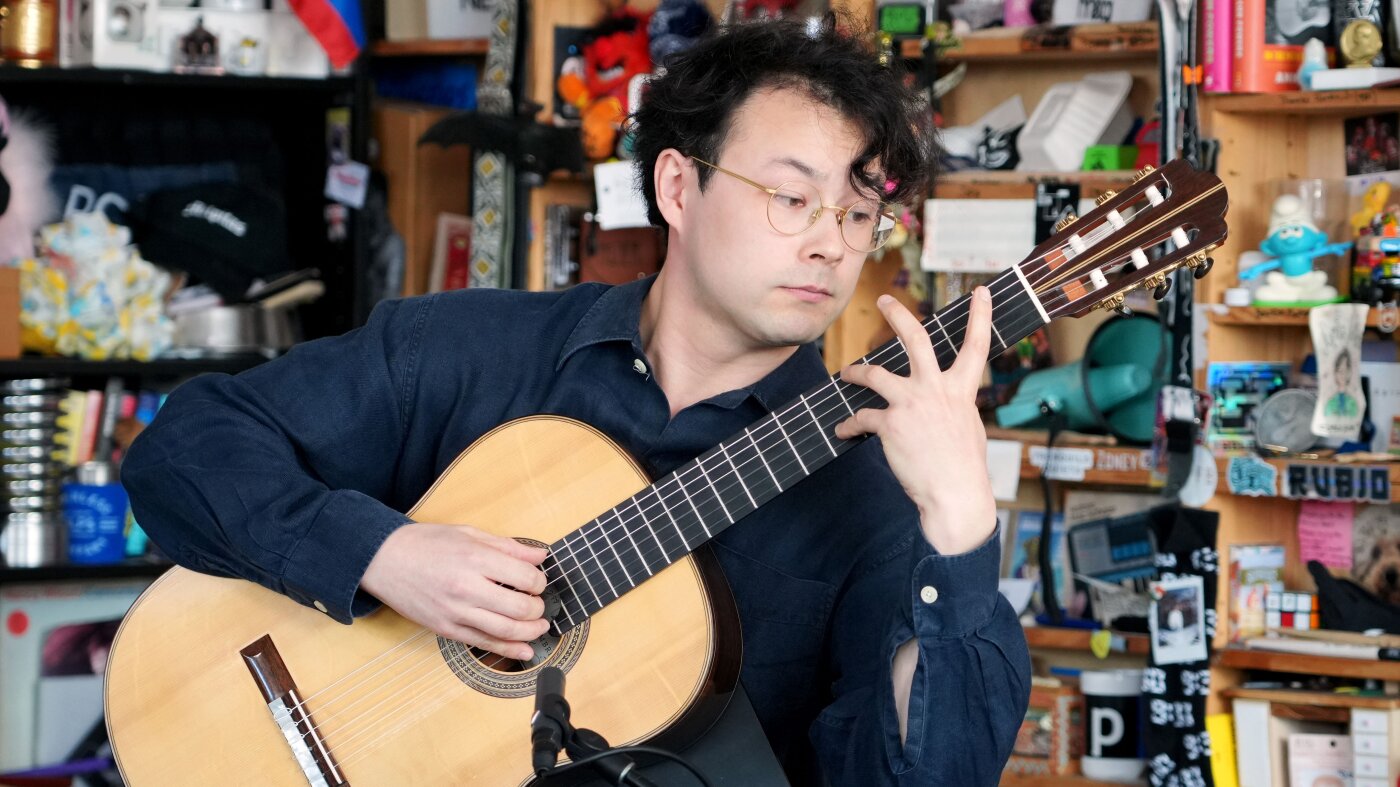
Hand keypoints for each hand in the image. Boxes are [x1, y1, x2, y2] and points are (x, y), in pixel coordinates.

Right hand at [360, 523, 549, 660]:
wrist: (383, 560)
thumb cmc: (425, 543)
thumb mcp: (468, 534)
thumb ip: (507, 547)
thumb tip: (540, 557)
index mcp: (475, 559)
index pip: (525, 578)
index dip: (539, 581)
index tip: (538, 581)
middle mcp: (467, 588)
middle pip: (520, 608)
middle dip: (538, 609)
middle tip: (540, 605)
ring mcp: (455, 612)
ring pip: (505, 631)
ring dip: (530, 632)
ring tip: (540, 627)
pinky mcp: (445, 629)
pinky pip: (483, 644)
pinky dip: (508, 649)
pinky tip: (524, 650)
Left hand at [833, 288, 995, 554]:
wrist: (955, 495)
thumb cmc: (963, 468)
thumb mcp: (967, 428)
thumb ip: (953, 406)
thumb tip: (943, 400)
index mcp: (961, 390)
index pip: (976, 346)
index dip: (980, 316)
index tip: (981, 292)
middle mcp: (936, 389)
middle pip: (916, 339)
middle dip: (898, 315)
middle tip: (884, 300)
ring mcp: (911, 404)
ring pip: (874, 373)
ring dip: (855, 372)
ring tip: (846, 373)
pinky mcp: (890, 424)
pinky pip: (861, 417)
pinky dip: (849, 425)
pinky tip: (843, 431)